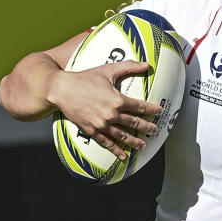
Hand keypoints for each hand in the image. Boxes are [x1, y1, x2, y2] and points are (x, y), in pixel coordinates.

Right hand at [47, 60, 161, 159]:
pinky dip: (116, 150)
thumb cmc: (85, 78)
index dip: (152, 110)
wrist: (61, 90)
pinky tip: (123, 156)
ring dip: (134, 142)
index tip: (160, 112)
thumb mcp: (107, 70)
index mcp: (117, 99)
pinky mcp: (92, 130)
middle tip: (155, 131)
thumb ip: (128, 67)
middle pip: (134, 123)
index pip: (140, 107)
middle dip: (147, 128)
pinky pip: (106, 143)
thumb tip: (147, 65)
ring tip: (143, 145)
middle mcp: (111, 114)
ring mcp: (101, 124)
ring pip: (123, 136)